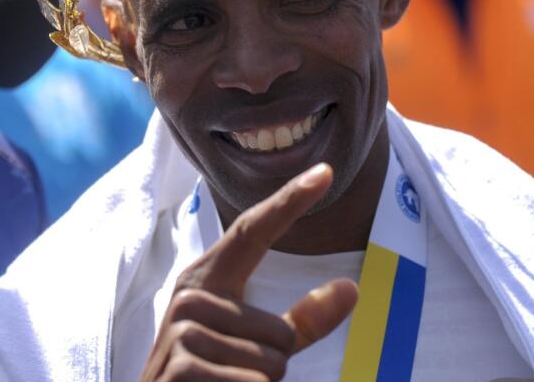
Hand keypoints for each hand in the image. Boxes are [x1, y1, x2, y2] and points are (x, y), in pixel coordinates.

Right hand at [140, 163, 359, 381]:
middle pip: (281, 333)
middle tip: (229, 377)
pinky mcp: (183, 369)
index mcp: (205, 281)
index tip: (324, 171)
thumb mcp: (249, 345)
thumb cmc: (207, 377)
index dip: (289, 201)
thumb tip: (351, 288)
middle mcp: (190, 298)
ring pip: (272, 365)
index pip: (252, 231)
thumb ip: (299, 322)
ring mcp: (182, 332)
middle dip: (272, 366)